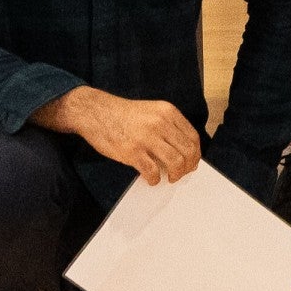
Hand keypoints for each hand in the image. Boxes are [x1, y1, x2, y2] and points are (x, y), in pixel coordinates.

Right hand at [54, 89, 204, 187]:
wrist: (95, 112)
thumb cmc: (123, 114)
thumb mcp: (152, 111)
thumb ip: (168, 126)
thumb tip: (182, 151)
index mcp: (168, 112)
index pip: (193, 137)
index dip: (195, 154)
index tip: (192, 163)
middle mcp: (160, 123)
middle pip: (187, 151)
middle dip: (188, 167)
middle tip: (181, 173)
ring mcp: (146, 137)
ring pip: (175, 162)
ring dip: (176, 175)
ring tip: (169, 178)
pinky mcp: (132, 151)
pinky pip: (152, 171)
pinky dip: (155, 179)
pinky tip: (152, 179)